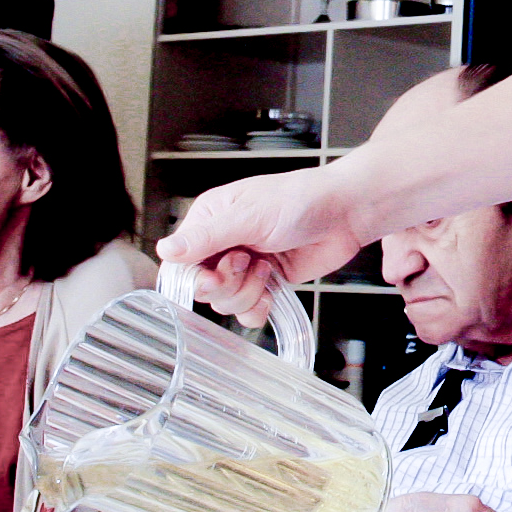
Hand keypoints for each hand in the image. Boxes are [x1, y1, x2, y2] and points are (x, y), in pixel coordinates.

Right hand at [155, 169, 366, 323]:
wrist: (346, 212)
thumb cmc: (300, 200)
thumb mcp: (249, 216)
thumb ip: (207, 237)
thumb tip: (165, 250)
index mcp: (211, 219)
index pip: (180, 260)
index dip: (193, 277)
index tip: (213, 277)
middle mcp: (225, 243)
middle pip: (203, 287)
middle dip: (227, 284)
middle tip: (249, 262)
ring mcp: (246, 265)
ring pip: (225, 303)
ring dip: (247, 293)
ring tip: (267, 267)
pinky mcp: (268, 282)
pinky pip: (248, 311)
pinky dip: (259, 308)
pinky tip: (272, 292)